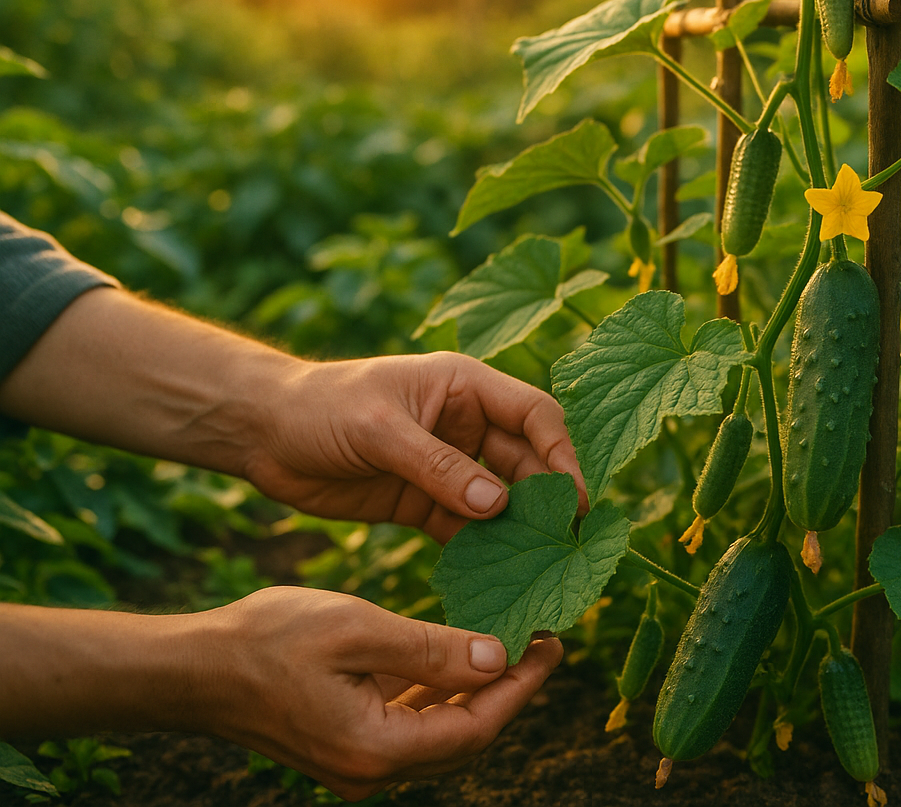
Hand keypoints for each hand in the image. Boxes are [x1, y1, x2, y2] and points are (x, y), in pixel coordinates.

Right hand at [206, 587, 561, 800]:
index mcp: (376, 750)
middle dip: (508, 690)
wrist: (191, 669)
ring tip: (510, 641)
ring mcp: (357, 762)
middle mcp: (371, 770)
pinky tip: (457, 654)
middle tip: (541, 640)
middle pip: (465, 738)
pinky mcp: (346, 744)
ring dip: (476, 690)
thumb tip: (499, 659)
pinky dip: (439, 692)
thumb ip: (432, 650)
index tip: (552, 643)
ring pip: (440, 733)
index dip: (521, 687)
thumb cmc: (267, 641)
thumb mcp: (358, 629)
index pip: (475, 729)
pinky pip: (410, 724)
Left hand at [246, 352, 584, 541]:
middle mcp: (466, 425)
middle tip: (564, 543)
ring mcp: (448, 466)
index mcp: (465, 386)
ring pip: (501, 500)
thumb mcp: (378, 429)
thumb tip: (498, 504)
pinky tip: (495, 579)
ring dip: (518, 530)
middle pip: (526, 462)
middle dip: (546, 499)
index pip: (533, 414)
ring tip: (538, 567)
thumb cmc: (319, 408)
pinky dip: (482, 552)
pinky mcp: (424, 503)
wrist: (261, 434)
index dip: (560, 452)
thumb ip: (437, 465)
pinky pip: (466, 529)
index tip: (574, 496)